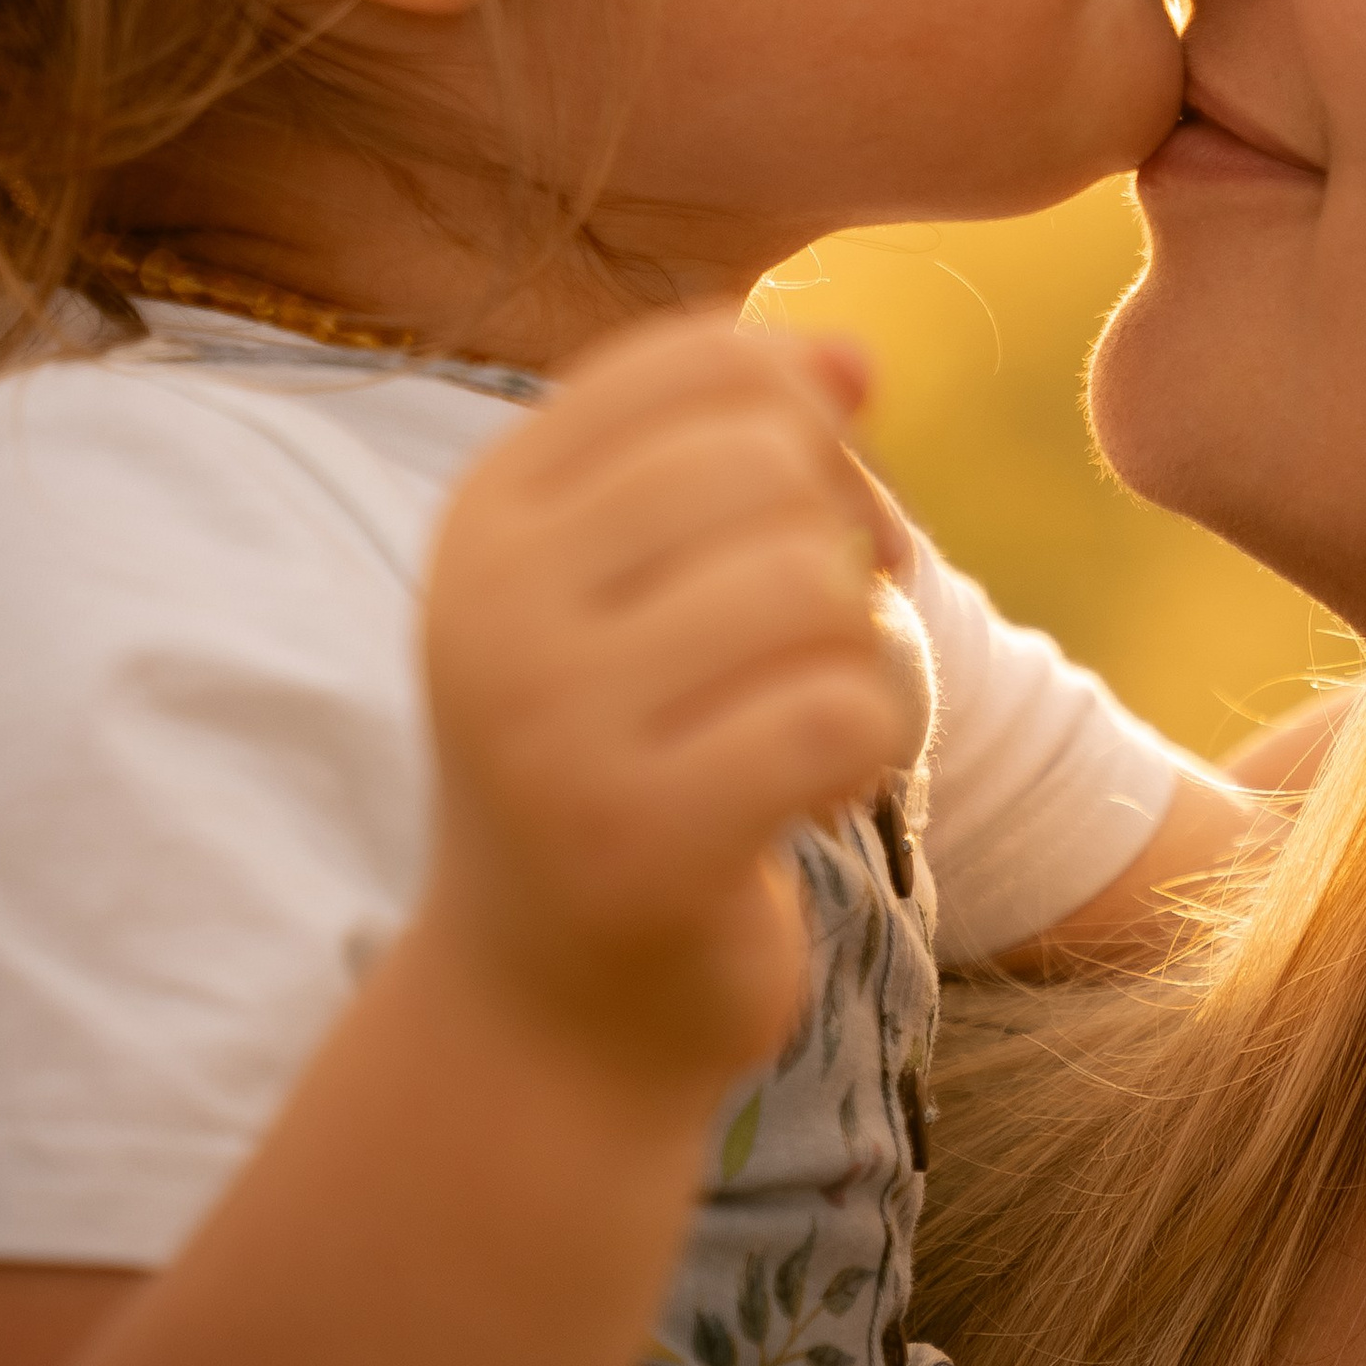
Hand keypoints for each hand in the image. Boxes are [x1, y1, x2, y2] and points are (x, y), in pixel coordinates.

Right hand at [420, 309, 901, 1096]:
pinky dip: (874, 743)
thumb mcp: (654, 581)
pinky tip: (816, 793)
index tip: (806, 515)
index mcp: (491, 512)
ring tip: (808, 719)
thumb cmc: (636, 761)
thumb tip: (853, 351)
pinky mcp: (639, 839)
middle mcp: (493, 603)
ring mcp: (551, 725)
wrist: (556, 1015)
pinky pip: (845, 709)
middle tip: (820, 637)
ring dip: (866, 654)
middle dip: (843, 538)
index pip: (699, 359)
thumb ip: (745, 449)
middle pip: (770, 461)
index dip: (806, 416)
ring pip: (817, 585)